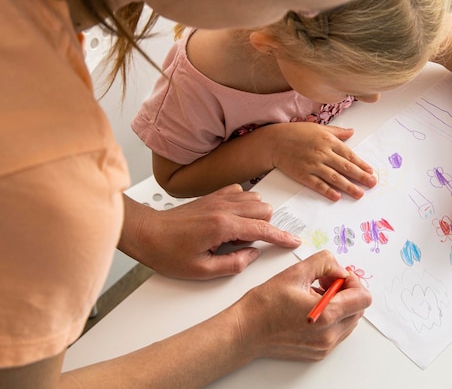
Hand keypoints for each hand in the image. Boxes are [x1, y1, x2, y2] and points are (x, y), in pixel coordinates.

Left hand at [119, 184, 301, 279]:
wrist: (146, 233)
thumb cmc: (167, 252)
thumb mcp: (201, 270)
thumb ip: (233, 264)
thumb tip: (252, 255)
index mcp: (223, 226)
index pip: (263, 229)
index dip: (281, 237)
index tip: (292, 241)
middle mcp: (223, 208)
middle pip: (265, 209)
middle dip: (266, 226)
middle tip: (246, 244)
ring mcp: (218, 199)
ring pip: (255, 199)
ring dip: (255, 215)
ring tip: (237, 234)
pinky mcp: (212, 196)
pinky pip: (240, 192)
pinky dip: (243, 204)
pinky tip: (232, 218)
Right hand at [234, 250, 371, 360]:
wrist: (245, 331)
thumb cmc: (265, 304)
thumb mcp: (295, 273)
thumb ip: (325, 263)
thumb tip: (341, 269)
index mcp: (327, 314)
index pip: (363, 298)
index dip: (353, 282)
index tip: (337, 276)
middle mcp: (329, 335)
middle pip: (358, 310)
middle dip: (346, 292)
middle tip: (324, 283)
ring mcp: (324, 347)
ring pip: (349, 321)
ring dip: (339, 305)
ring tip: (314, 296)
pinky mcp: (318, 353)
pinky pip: (337, 332)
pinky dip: (331, 319)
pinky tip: (310, 310)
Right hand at [269, 123, 376, 200]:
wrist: (274, 142)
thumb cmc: (296, 133)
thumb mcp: (319, 128)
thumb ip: (337, 132)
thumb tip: (352, 132)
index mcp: (328, 141)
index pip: (349, 155)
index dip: (361, 164)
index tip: (370, 171)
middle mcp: (322, 153)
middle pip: (345, 168)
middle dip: (361, 177)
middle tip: (372, 183)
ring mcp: (313, 165)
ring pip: (335, 178)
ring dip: (349, 187)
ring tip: (359, 193)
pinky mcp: (303, 175)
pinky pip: (318, 184)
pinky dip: (328, 191)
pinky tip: (337, 196)